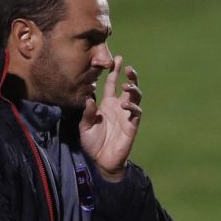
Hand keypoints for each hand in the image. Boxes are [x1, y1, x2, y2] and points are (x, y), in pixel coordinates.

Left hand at [79, 55, 142, 181]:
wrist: (101, 161)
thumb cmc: (92, 143)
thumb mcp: (84, 127)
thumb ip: (87, 113)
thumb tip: (89, 98)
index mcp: (107, 105)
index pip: (111, 84)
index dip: (114, 72)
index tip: (116, 59)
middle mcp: (118, 107)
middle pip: (128, 87)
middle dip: (130, 76)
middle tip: (128, 67)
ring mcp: (126, 115)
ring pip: (135, 97)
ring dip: (133, 89)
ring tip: (127, 85)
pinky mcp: (132, 125)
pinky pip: (136, 112)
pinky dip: (132, 106)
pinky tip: (125, 104)